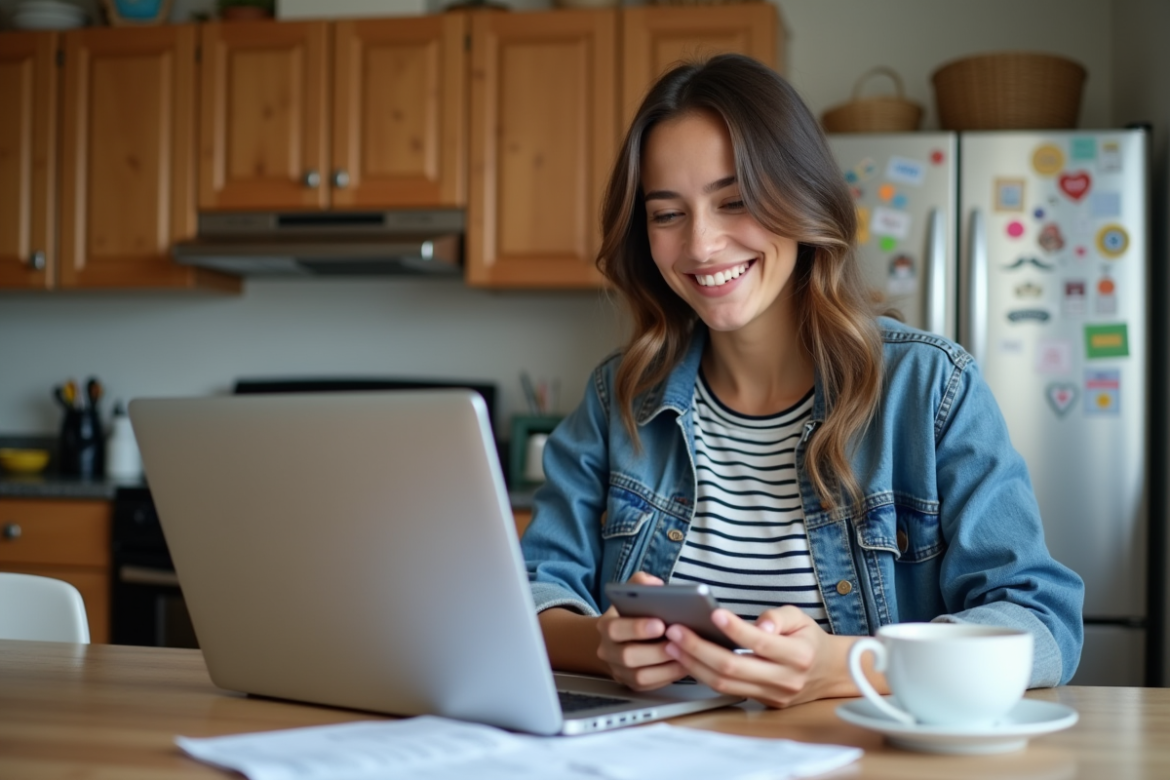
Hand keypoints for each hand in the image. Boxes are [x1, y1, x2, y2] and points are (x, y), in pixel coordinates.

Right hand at [596, 572, 688, 690]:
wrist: (616, 640)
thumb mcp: (630, 594)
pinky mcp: (632, 684)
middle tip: (677, 642)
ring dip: (665, 666)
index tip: (660, 623)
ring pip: (640, 675)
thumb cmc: (630, 614)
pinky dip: (668, 676)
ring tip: (685, 654)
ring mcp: (619, 670)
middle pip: (628, 656)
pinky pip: (650, 685)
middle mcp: (608, 651)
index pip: (616, 629)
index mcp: (606, 626)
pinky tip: (684, 665)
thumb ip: (640, 583)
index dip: (638, 628)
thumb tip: (654, 584)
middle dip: (655, 650)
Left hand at [663, 605, 862, 707]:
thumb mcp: (801, 618)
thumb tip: (760, 625)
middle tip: (675, 630)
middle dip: (699, 648)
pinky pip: (727, 691)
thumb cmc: (809, 639)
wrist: (829, 672)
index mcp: (799, 655)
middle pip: (734, 668)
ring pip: (725, 684)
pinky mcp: (761, 704)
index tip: (712, 613)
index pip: (761, 643)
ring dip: (694, 664)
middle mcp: (785, 680)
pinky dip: (703, 674)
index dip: (735, 629)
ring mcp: (772, 696)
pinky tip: (687, 658)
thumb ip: (779, 617)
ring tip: (673, 644)